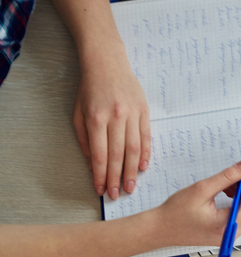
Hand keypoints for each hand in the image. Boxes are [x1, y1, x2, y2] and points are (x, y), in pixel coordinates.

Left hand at [73, 49, 150, 199]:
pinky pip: (146, 136)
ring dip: (132, 170)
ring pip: (133, 148)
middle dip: (116, 177)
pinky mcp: (144, 110)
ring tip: (132, 186)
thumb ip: (84, 139)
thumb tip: (92, 163)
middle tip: (117, 194)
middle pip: (117, 155)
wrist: (108, 62)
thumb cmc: (89, 88)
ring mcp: (132, 114)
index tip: (101, 189)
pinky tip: (143, 166)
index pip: (99, 154)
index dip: (100, 174)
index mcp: (96, 119)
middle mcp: (115, 117)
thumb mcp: (78, 112)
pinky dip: (145, 153)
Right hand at [153, 158, 240, 247]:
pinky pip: (240, 216)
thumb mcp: (202, 189)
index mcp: (226, 226)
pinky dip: (238, 202)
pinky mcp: (224, 234)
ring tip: (228, 184)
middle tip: (239, 174)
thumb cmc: (175, 211)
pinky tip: (226, 193)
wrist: (159, 229)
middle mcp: (230, 234)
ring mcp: (228, 236)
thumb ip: (227, 177)